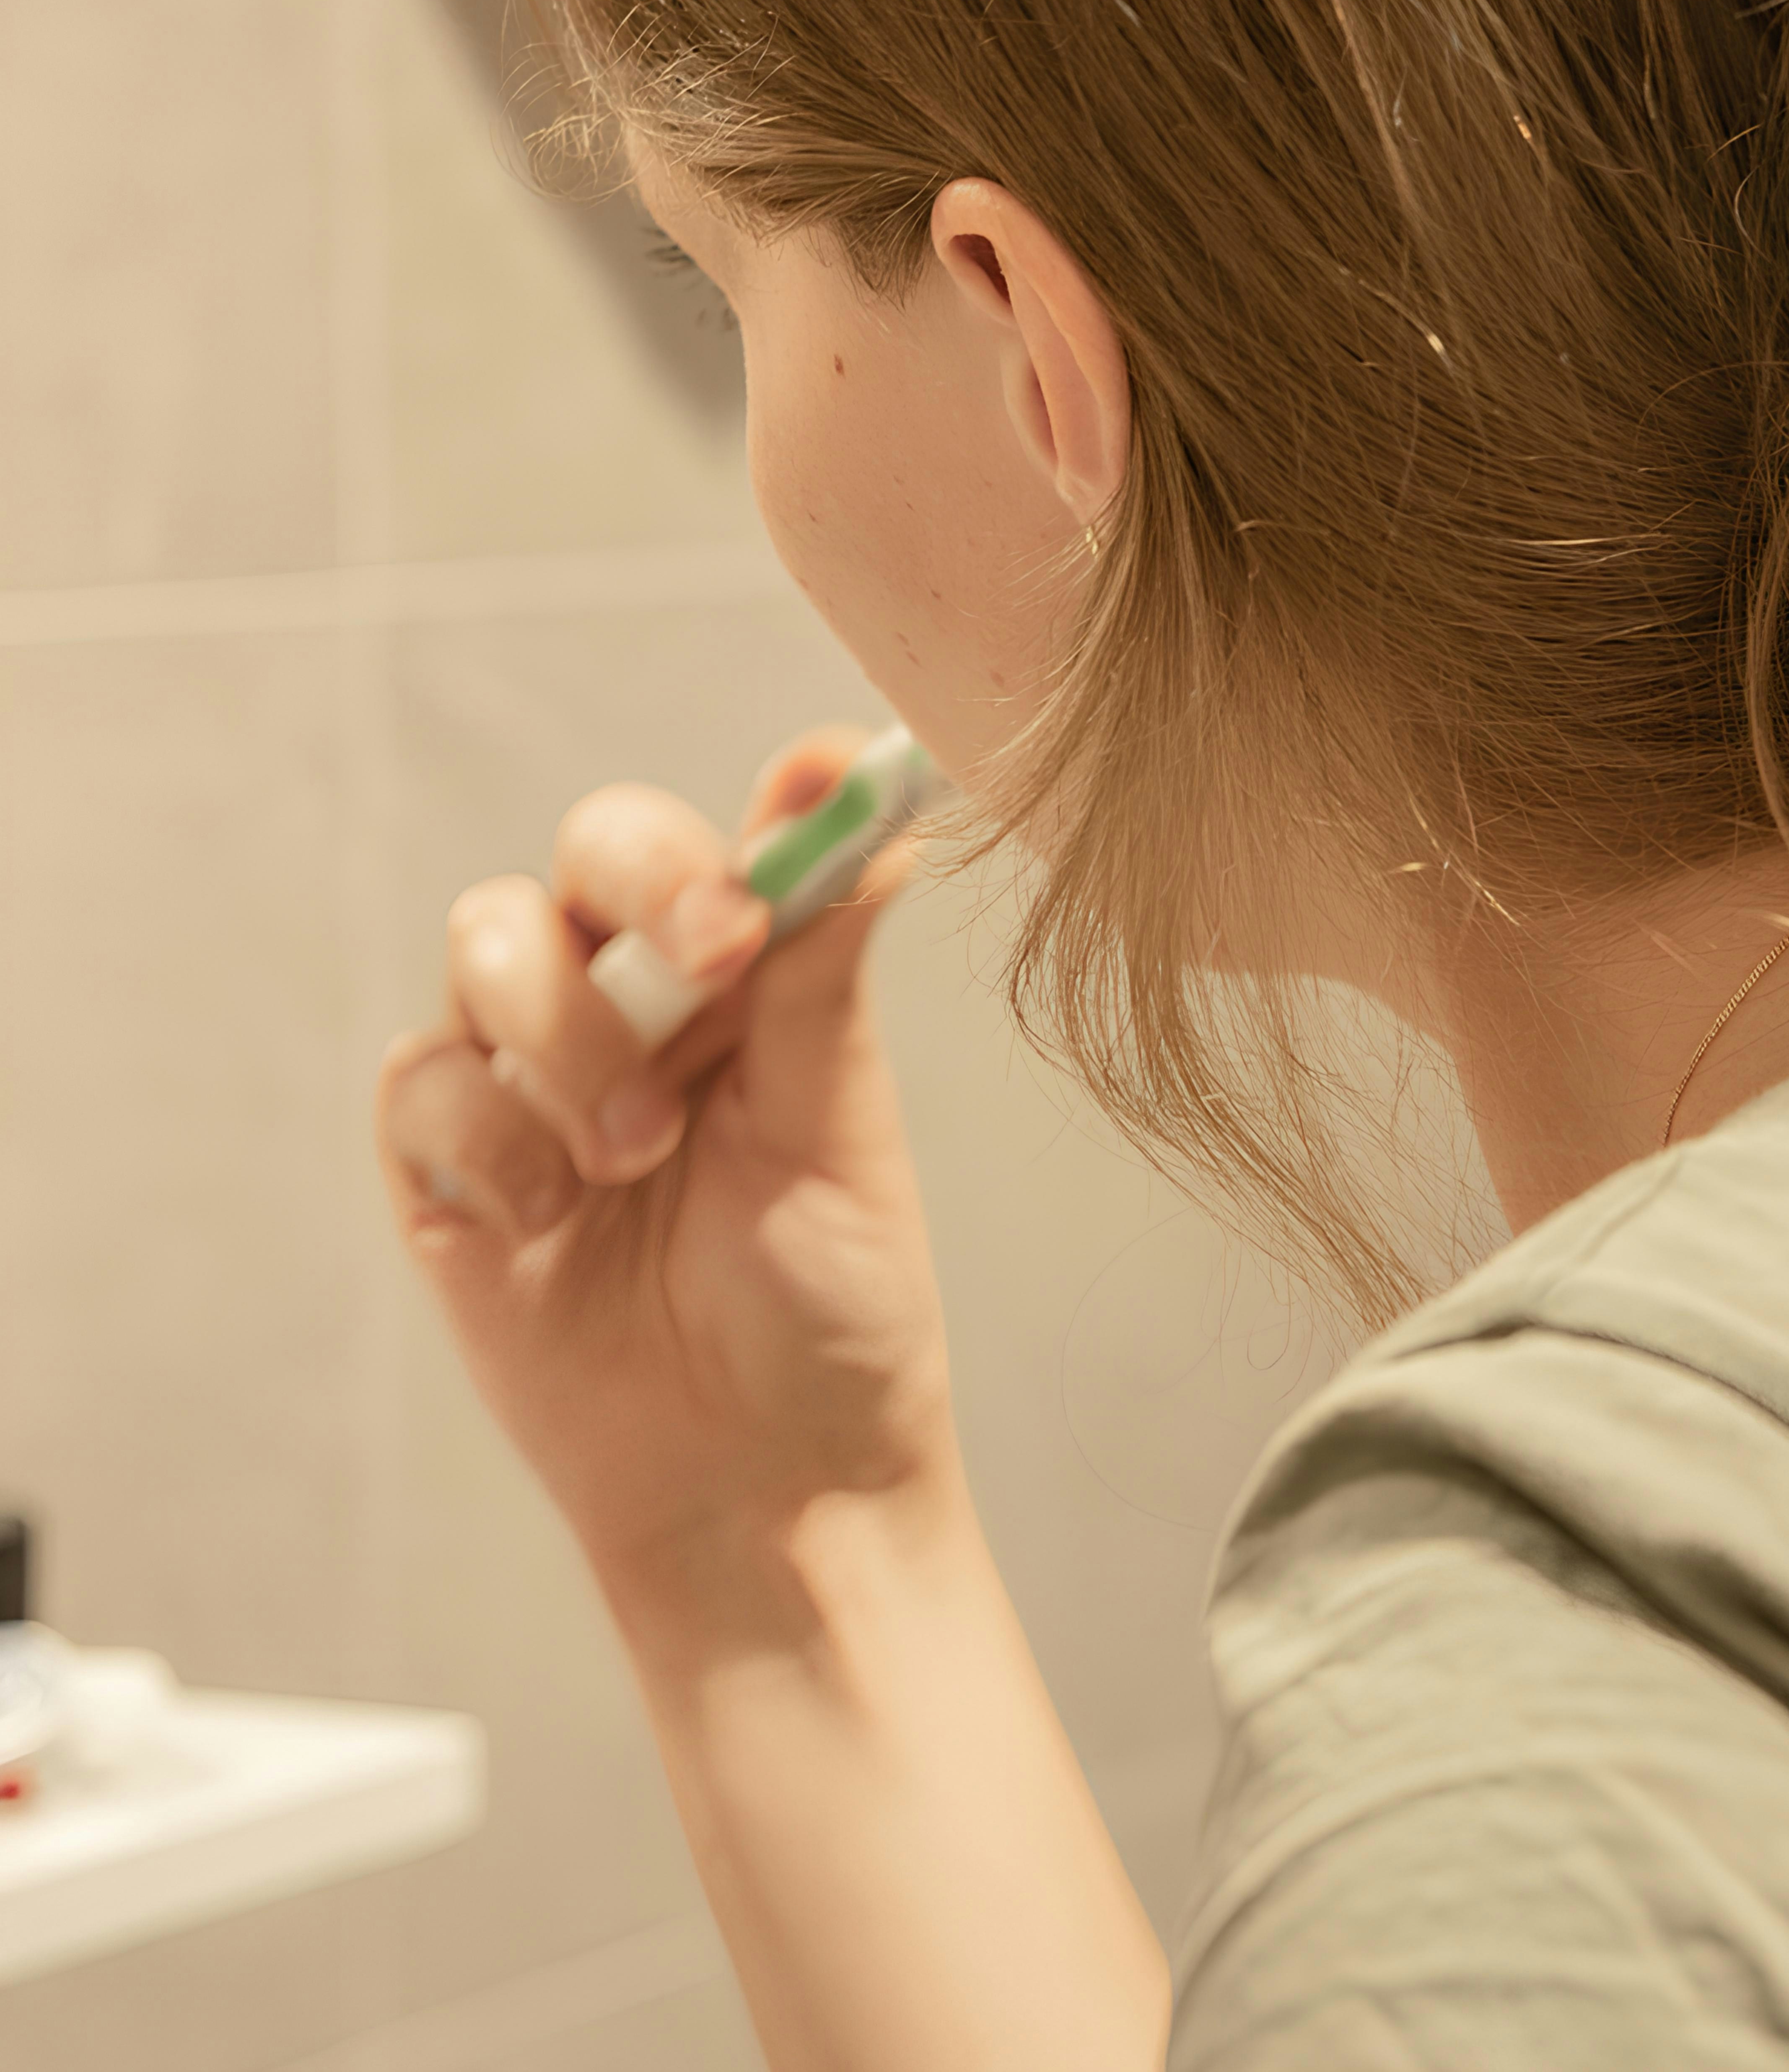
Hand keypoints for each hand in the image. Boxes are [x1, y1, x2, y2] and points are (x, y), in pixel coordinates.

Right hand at [376, 729, 957, 1616]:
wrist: (765, 1486)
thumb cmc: (829, 1306)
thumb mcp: (842, 1129)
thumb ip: (827, 967)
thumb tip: (869, 799)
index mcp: (737, 978)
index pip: (702, 843)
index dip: (717, 833)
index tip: (758, 887)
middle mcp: (628, 1001)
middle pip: (582, 857)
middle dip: (639, 886)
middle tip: (713, 955)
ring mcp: (527, 1076)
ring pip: (487, 943)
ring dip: (567, 1037)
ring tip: (635, 1154)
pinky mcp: (446, 1166)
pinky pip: (422, 1082)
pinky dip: (490, 1142)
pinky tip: (550, 1220)